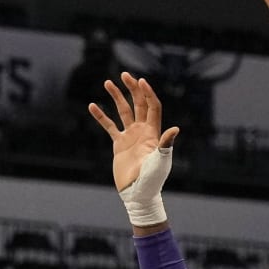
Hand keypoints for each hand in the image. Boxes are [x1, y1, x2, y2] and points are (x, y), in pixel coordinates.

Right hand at [89, 73, 178, 193]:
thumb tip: (175, 129)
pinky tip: (92, 106)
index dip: (147, 93)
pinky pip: (109, 126)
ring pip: (123, 111)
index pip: (152, 106)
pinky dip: (101, 116)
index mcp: (153, 132)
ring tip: (107, 83)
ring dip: (116, 97)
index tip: (140, 81)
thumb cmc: (153, 180)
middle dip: (132, 88)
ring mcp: (130, 136)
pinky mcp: (119, 144)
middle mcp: (142, 130)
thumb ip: (166, 144)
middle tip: (124, 75)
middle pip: (138, 103)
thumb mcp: (161, 161)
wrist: (137, 194)